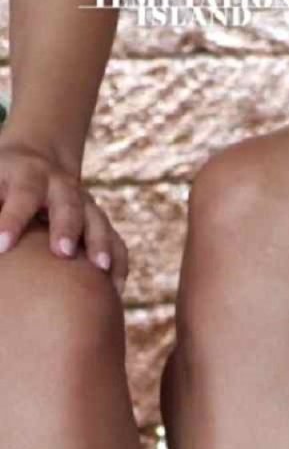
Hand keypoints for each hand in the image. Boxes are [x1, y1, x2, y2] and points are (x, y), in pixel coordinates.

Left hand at [0, 141, 128, 293]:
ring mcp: (84, 202)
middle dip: (67, 228)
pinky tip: (114, 292)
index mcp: (24, 175)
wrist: (37, 157)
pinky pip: (116, 241)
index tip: (0, 246)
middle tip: (62, 252)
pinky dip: (118, 263)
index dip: (11, 219)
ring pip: (98, 220)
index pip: (20, 196)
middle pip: (68, 204)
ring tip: (100, 270)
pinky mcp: (98, 219)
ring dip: (100, 244)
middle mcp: (59, 185)